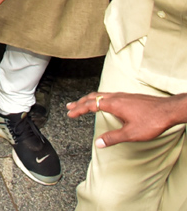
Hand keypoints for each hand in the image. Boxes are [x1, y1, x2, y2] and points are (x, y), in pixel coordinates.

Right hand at [67, 93, 186, 146]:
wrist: (168, 110)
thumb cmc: (151, 121)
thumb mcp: (131, 134)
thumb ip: (113, 138)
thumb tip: (98, 143)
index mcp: (113, 104)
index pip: (90, 105)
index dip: (78, 109)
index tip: (70, 113)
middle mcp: (116, 97)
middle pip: (93, 97)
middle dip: (80, 102)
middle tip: (70, 106)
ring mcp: (123, 95)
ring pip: (101, 95)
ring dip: (89, 99)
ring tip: (83, 103)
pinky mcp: (129, 97)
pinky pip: (109, 95)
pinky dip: (100, 98)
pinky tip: (104, 103)